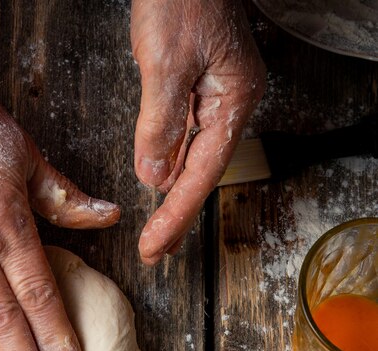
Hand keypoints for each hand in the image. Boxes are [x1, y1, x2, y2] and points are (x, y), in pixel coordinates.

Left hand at [131, 0, 265, 263]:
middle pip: (201, 175)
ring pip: (193, 162)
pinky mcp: (197, 93)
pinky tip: (161, 189)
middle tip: (155, 253)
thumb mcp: (166, 62)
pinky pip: (185, 141)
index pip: (202, 174)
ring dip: (173, 200)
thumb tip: (153, 177)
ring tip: (158, 236)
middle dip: (176, 218)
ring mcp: (214, 100)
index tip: (154, 246)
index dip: (176, 214)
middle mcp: (227, 106)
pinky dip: (171, 169)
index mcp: (232, 101)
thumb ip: (161, 122)